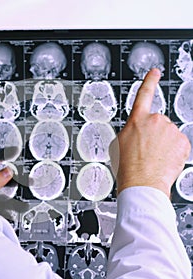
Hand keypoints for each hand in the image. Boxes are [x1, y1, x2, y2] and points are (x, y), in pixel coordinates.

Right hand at [110, 68, 190, 196]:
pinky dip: (173, 150)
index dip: (149, 81)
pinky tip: (163, 159)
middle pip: (157, 121)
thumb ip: (129, 131)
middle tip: (146, 149)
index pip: (143, 95)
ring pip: (168, 133)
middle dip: (154, 132)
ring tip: (154, 157)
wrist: (142, 183)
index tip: (155, 72)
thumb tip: (136, 131)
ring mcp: (171, 131)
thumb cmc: (128, 167)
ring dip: (163, 142)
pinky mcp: (183, 142)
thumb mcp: (118, 144)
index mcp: (137, 120)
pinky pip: (178, 143)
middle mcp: (156, 121)